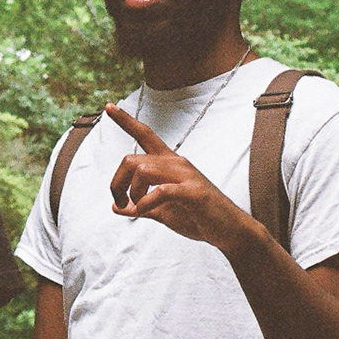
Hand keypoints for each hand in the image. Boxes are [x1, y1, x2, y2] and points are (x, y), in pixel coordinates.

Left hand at [104, 104, 257, 252]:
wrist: (230, 231)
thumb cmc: (199, 218)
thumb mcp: (163, 212)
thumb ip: (140, 207)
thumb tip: (116, 207)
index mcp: (170, 164)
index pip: (145, 135)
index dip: (126, 121)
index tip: (108, 107)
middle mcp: (177, 164)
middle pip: (132, 159)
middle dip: (117, 182)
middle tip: (120, 203)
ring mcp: (186, 176)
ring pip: (143, 170)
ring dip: (132, 192)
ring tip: (137, 208)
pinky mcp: (193, 192)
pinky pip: (161, 190)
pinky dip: (146, 203)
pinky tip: (143, 211)